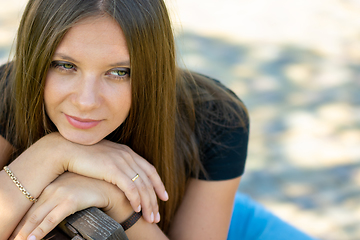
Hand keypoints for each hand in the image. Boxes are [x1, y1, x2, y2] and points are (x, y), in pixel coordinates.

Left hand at [11, 172, 132, 239]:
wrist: (112, 187)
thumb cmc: (94, 190)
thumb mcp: (73, 191)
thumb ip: (61, 198)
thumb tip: (51, 213)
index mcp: (52, 186)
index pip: (31, 207)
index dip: (21, 223)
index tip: (15, 234)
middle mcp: (52, 188)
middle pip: (30, 213)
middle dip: (20, 230)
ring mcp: (61, 193)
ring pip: (37, 217)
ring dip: (25, 234)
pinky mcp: (70, 200)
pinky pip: (51, 219)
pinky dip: (40, 230)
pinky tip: (32, 239)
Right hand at [61, 138, 167, 223]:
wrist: (66, 149)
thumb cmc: (82, 156)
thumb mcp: (104, 159)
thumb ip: (115, 166)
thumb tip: (119, 178)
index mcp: (127, 152)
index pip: (149, 170)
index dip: (158, 184)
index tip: (164, 197)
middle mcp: (128, 156)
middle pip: (149, 181)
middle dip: (155, 200)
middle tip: (157, 216)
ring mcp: (121, 162)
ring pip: (142, 186)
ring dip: (148, 204)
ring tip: (150, 218)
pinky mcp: (113, 169)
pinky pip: (130, 187)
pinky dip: (135, 199)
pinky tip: (136, 210)